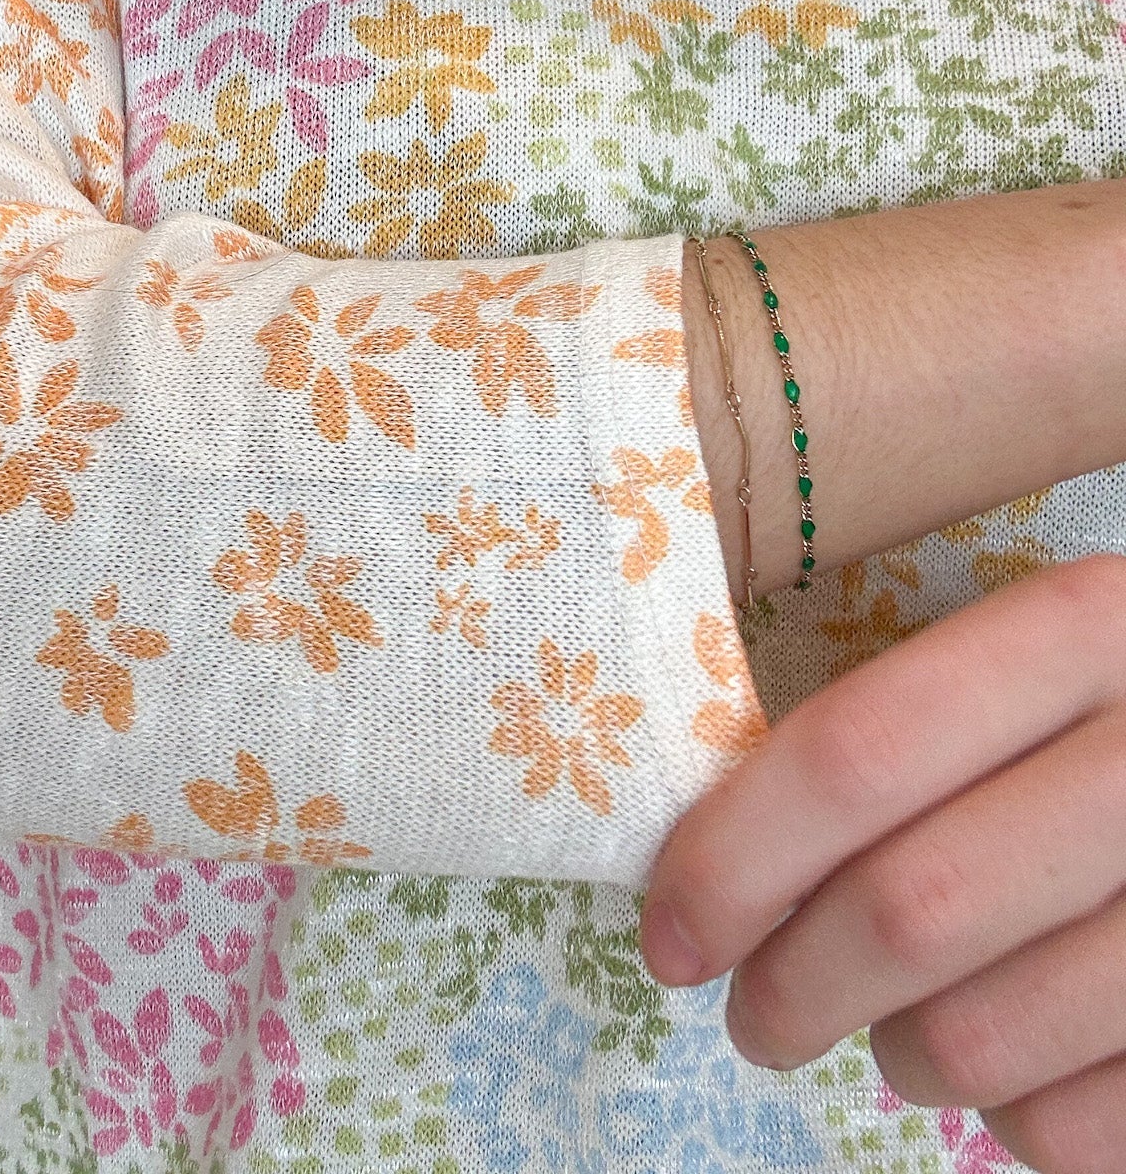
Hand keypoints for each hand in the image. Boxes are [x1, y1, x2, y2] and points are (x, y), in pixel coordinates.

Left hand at [639, 554, 1125, 1173]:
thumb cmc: (1097, 732)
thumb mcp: (1023, 674)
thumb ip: (890, 736)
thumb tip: (703, 858)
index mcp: (1082, 632)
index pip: (862, 750)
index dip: (738, 853)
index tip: (672, 928)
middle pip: (909, 907)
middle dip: (790, 984)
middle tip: (753, 1012)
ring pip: (975, 1039)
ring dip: (892, 1050)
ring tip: (891, 1021)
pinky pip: (1057, 1127)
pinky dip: (1000, 1113)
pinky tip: (1009, 1049)